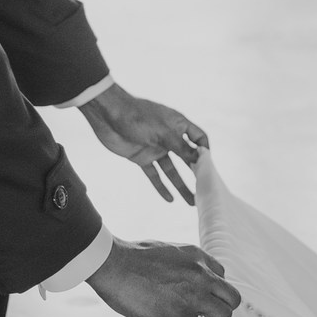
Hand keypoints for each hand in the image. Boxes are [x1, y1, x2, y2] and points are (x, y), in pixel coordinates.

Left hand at [79, 83, 206, 203]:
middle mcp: (169, 137)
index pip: (198, 138)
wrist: (107, 115)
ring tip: (191, 202)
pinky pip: (154, 174)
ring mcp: (156, 148)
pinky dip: (161, 186)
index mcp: (178, 124)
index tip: (209, 167)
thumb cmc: (137, 116)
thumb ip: (181, 147)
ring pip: (172, 170)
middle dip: (195, 174)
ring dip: (180, 185)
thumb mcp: (163, 132)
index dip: (205, 151)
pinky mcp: (142, 157)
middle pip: (187, 158)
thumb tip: (200, 159)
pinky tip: (170, 199)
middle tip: (205, 190)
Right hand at [86, 239, 241, 316]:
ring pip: (223, 316)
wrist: (114, 264)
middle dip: (219, 309)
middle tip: (202, 315)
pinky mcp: (180, 314)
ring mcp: (194, 295)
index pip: (222, 276)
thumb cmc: (132, 257)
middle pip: (232, 298)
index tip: (198, 296)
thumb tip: (183, 279)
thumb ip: (183, 264)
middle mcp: (201, 274)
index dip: (211, 289)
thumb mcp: (168, 250)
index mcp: (198, 256)